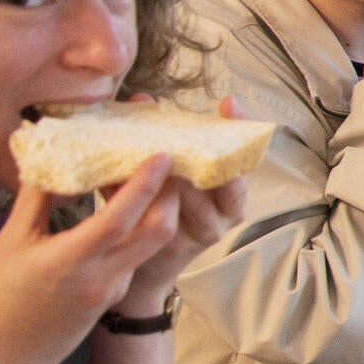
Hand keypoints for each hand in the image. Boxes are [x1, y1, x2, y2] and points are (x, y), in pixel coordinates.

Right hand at [0, 165, 194, 363]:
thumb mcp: (9, 244)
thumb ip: (36, 200)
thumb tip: (49, 155)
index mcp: (72, 262)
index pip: (121, 218)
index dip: (145, 185)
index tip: (161, 154)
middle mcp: (103, 277)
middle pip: (157, 232)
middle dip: (169, 194)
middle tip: (163, 161)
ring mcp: (113, 289)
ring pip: (149, 243)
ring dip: (155, 210)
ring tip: (144, 176)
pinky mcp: (113, 295)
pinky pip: (133, 255)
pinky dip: (137, 228)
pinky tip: (123, 209)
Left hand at [107, 97, 249, 314]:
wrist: (143, 265)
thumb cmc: (158, 209)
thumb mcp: (167, 173)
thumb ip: (158, 140)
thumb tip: (141, 99)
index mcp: (230, 189)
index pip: (241, 155)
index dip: (237, 129)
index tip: (229, 103)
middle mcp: (226, 210)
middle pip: (220, 176)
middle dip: (194, 152)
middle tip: (169, 132)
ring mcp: (205, 230)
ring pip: (190, 196)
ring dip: (167, 175)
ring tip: (145, 155)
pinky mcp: (179, 248)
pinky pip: (163, 217)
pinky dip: (143, 198)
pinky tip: (122, 186)